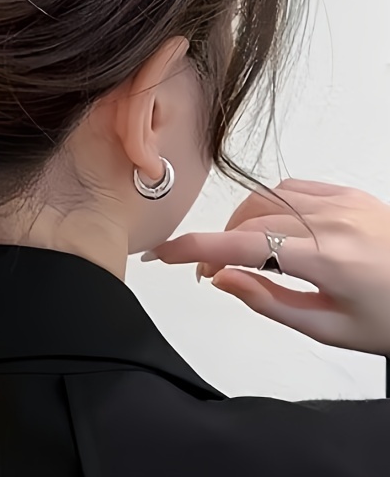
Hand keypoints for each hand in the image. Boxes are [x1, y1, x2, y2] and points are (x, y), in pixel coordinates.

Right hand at [143, 179, 389, 355]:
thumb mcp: (330, 328)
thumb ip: (268, 302)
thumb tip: (222, 279)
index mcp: (328, 260)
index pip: (242, 246)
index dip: (195, 248)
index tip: (163, 253)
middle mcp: (332, 222)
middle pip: (249, 220)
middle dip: (218, 244)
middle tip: (211, 271)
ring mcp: (342, 202)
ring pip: (265, 197)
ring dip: (241, 222)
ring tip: (243, 251)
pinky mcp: (350, 192)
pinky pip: (292, 185)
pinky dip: (269, 203)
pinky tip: (271, 224)